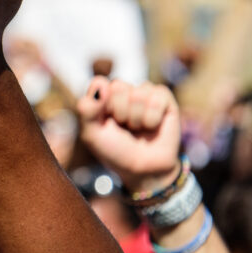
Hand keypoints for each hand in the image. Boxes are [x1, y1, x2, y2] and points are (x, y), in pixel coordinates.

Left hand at [77, 78, 180, 193]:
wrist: (143, 170)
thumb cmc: (115, 151)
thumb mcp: (92, 135)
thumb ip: (87, 110)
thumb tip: (100, 84)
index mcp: (103, 96)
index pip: (100, 82)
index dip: (102, 104)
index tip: (104, 122)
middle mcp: (123, 91)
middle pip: (119, 86)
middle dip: (120, 112)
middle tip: (124, 127)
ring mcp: (144, 94)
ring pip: (139, 93)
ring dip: (137, 118)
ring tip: (137, 129)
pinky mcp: (164, 99)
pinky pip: (157, 98)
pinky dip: (152, 118)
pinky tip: (152, 126)